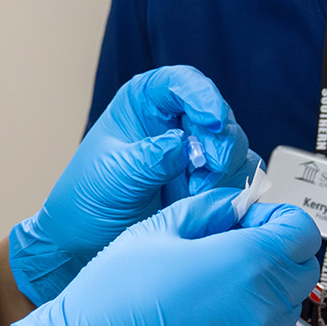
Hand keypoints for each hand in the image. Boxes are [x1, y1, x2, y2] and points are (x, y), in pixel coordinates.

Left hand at [8, 67, 253, 304]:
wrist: (86, 242)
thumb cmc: (88, 199)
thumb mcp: (112, 176)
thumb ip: (148, 159)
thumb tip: (182, 144)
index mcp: (145, 103)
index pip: (182, 83)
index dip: (203, 96)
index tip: (213, 121)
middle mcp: (175, 121)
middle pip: (218, 116)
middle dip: (220, 143)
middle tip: (208, 170)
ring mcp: (196, 151)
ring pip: (235, 147)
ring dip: (226, 171)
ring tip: (196, 194)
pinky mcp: (210, 181)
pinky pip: (240, 177)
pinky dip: (234, 190)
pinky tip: (210, 205)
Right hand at [13, 188, 318, 325]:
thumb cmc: (115, 294)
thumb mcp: (158, 229)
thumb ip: (209, 210)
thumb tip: (235, 206)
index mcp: (248, 261)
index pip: (302, 231)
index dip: (278, 220)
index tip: (251, 222)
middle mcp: (264, 306)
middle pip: (301, 271)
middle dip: (277, 255)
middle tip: (234, 253)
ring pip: (287, 311)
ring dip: (265, 295)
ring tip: (217, 294)